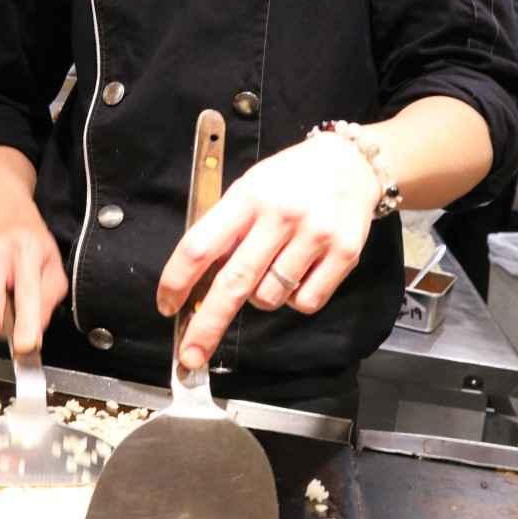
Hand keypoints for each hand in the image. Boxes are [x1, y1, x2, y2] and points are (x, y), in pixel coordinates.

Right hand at [0, 220, 67, 355]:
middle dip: (1, 328)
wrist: (4, 217)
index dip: (24, 324)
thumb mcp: (54, 267)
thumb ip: (48, 301)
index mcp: (26, 251)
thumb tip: (33, 333)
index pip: (25, 293)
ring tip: (5, 290)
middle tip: (14, 320)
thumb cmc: (32, 244)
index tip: (24, 346)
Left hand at [157, 132, 380, 369]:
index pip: (200, 244)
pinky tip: (300, 273)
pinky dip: (294, 300)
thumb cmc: (289, 179)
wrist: (350, 164)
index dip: (177, 280)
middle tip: (189, 355)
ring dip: (260, 297)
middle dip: (206, 325)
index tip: (167, 304)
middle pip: (233, 283)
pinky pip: (305, 303)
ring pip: (268, 298)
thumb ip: (226, 227)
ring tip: (272, 268)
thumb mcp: (250, 188)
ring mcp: (314, 236)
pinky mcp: (344, 254)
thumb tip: (198, 280)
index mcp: (247, 196)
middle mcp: (280, 216)